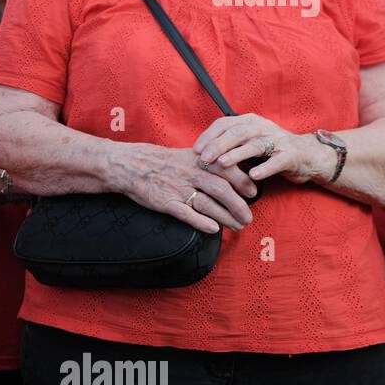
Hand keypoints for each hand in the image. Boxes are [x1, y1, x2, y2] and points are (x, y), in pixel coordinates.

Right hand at [118, 142, 254, 234]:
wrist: (130, 165)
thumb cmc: (161, 161)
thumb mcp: (187, 155)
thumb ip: (208, 162)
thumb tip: (232, 171)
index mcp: (198, 160)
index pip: (228, 170)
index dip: (244, 183)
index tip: (253, 193)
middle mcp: (190, 174)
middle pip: (223, 190)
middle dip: (239, 206)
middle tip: (249, 218)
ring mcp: (178, 189)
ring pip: (209, 204)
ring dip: (226, 218)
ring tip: (237, 226)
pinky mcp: (166, 203)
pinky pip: (187, 214)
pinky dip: (201, 222)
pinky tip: (213, 229)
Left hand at [194, 114, 330, 186]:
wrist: (307, 155)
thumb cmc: (270, 150)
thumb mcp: (247, 142)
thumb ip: (228, 144)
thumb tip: (199, 153)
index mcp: (250, 122)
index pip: (224, 124)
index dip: (209, 136)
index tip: (195, 150)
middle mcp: (263, 127)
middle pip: (236, 133)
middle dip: (217, 145)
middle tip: (203, 159)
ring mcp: (278, 141)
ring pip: (254, 145)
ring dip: (236, 154)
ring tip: (221, 164)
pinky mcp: (291, 155)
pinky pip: (276, 162)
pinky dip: (264, 168)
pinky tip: (253, 176)